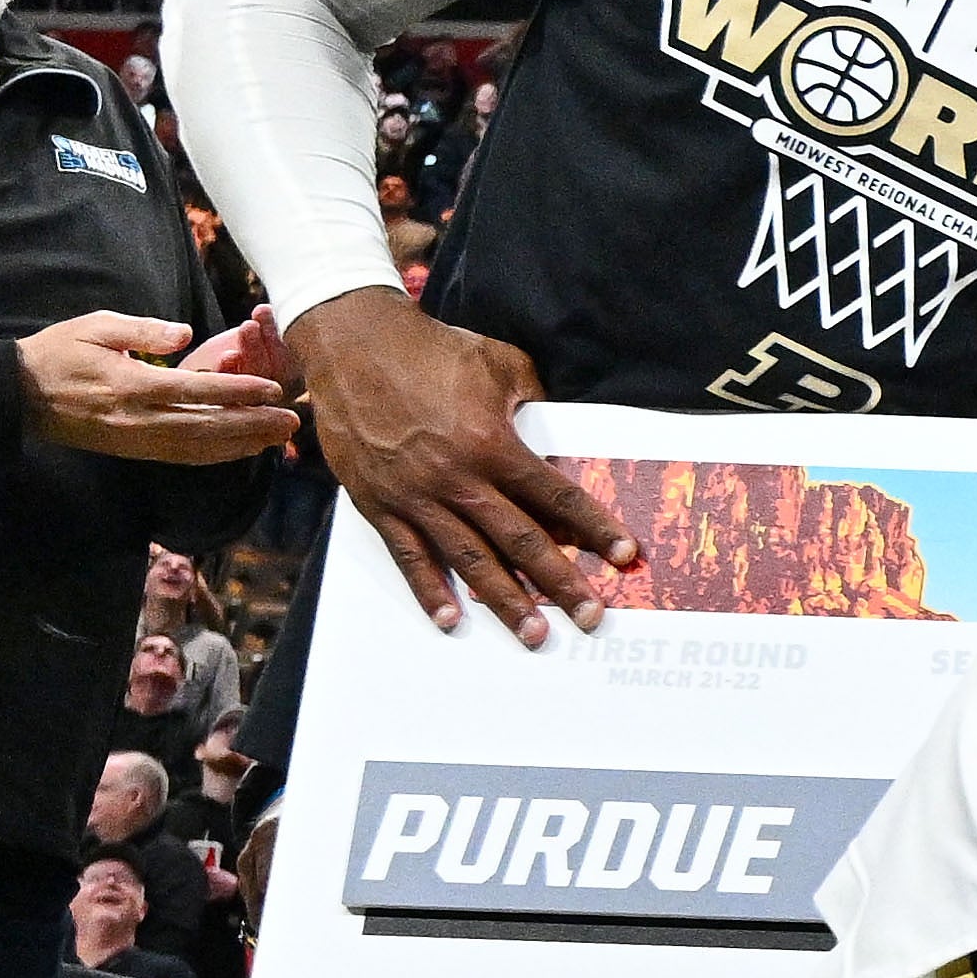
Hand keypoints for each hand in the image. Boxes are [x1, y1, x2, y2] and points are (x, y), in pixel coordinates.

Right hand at [16, 308, 297, 470]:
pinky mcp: (133, 450)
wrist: (17, 395)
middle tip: (291, 422)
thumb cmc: (58, 352)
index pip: (194, 391)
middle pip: (206, 427)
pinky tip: (241, 449)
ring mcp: (135, 440)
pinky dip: (216, 454)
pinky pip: (182, 456)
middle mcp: (136, 419)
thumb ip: (143, 330)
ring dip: (242, 445)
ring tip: (278, 438)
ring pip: (198, 448)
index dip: (236, 391)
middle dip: (253, 426)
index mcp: (129, 385)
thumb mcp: (95, 326)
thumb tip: (186, 333)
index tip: (272, 389)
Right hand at [291, 287, 632, 642]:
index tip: (624, 555)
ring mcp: (416, 495)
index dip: (595, 528)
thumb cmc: (432, 348)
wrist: (351, 342)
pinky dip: (429, 590)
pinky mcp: (378, 503)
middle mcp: (457, 477)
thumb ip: (535, 400)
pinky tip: (451, 619)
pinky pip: (409, 555)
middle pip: (520, 540)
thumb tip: (557, 431)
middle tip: (592, 618)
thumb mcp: (500, 363)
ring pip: (469, 559)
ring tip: (534, 636)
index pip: (555, 497)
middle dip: (560, 583)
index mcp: (493, 444)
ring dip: (505, 601)